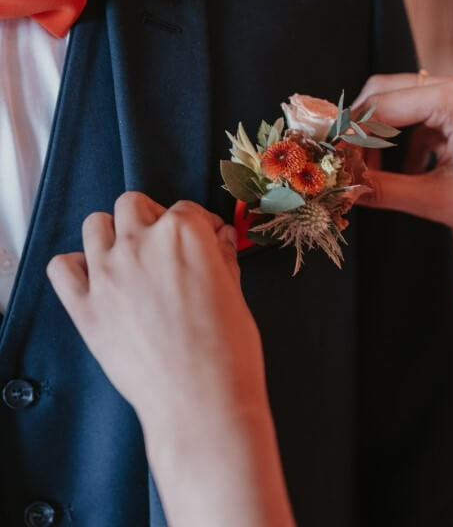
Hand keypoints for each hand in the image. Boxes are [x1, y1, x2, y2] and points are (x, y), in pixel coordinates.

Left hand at [47, 192, 264, 420]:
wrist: (201, 402)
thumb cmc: (229, 350)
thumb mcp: (236, 294)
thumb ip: (223, 257)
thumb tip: (221, 238)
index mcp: (184, 234)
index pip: (187, 209)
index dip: (201, 224)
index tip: (207, 240)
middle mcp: (141, 244)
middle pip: (134, 204)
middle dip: (153, 218)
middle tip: (166, 245)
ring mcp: (107, 273)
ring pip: (95, 224)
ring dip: (114, 233)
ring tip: (131, 257)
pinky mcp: (85, 307)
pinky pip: (62, 267)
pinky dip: (77, 267)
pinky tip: (98, 280)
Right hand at [353, 73, 452, 240]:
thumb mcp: (434, 201)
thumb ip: (383, 191)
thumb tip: (343, 188)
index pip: (380, 107)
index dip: (349, 135)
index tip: (331, 162)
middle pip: (382, 92)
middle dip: (360, 130)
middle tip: (346, 164)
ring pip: (396, 101)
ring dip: (378, 135)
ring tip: (372, 173)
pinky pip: (414, 114)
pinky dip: (400, 140)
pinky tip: (407, 171)